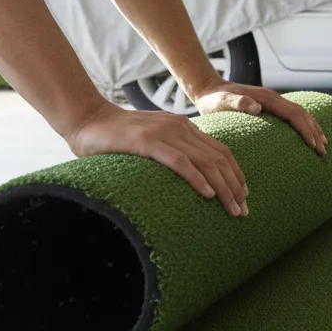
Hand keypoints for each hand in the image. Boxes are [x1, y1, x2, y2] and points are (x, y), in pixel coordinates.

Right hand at [66, 102, 248, 216]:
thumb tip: (190, 178)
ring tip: (233, 208)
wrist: (87, 120)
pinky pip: (180, 161)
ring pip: (205, 162)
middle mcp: (180, 127)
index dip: (236, 174)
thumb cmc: (117, 138)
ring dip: (223, 187)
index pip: (221, 151)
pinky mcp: (147, 142)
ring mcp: (164, 133)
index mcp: (184, 127)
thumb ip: (172, 153)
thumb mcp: (153, 142)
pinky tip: (208, 195)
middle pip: (219, 158)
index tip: (244, 195)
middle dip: (235, 186)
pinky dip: (197, 178)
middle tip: (243, 211)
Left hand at [195, 81, 327, 155]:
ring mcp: (272, 101)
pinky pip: (293, 115)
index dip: (305, 130)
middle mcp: (273, 98)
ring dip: (313, 128)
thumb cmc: (213, 99)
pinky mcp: (270, 105)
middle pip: (302, 114)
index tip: (314, 146)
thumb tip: (257, 107)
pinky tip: (307, 135)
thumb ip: (237, 103)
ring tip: (323, 144)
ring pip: (300, 114)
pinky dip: (304, 125)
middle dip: (314, 132)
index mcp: (266, 98)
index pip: (294, 114)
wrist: (208, 88)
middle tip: (323, 151)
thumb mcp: (221, 102)